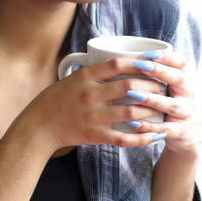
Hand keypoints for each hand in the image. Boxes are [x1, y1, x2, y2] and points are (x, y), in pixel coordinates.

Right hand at [19, 58, 170, 153]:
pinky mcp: (94, 135)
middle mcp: (90, 95)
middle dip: (151, 86)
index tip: (152, 63)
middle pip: (129, 86)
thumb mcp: (72, 78)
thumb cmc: (56, 99)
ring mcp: (93, 116)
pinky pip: (123, 138)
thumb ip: (94, 71)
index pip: (116, 64)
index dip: (138, 62)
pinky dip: (141, 138)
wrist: (39, 126)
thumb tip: (121, 62)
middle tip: (162, 86)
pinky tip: (153, 136)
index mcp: (84, 77)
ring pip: (131, 113)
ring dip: (151, 110)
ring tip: (162, 107)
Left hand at [126, 50, 201, 157]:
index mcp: (184, 80)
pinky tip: (132, 122)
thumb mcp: (171, 87)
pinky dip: (148, 126)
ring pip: (171, 105)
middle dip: (160, 71)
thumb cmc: (172, 104)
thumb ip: (156, 73)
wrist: (190, 136)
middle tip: (140, 65)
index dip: (166, 57)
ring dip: (152, 99)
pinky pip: (164, 129)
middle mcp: (188, 95)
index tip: (148, 53)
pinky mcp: (180, 132)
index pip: (181, 63)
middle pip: (179, 79)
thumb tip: (128, 55)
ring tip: (132, 94)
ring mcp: (186, 114)